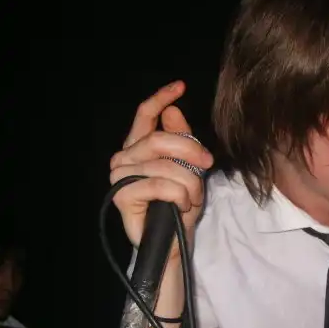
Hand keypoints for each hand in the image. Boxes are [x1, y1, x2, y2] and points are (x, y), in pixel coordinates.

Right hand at [109, 81, 213, 260]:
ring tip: (192, 197)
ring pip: (165, 166)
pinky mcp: (122, 195)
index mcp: (140, 147)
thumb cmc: (179, 205)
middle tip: (207, 164)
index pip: (146, 115)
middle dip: (190, 151)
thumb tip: (173, 111)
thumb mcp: (188, 168)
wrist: (173, 241)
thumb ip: (180, 141)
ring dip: (189, 183)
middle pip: (160, 139)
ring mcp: (120, 176)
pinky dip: (179, 196)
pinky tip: (182, 206)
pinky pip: (161, 185)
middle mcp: (124, 157)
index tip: (180, 86)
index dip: (161, 98)